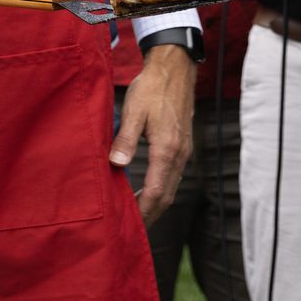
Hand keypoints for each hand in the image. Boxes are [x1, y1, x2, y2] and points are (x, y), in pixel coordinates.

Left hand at [111, 43, 193, 223]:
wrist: (175, 71)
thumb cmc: (151, 89)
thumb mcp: (134, 111)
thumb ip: (126, 139)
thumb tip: (117, 165)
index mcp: (167, 150)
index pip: (157, 191)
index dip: (144, 210)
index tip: (130, 223)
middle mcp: (180, 155)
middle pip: (167, 196)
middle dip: (151, 214)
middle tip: (133, 230)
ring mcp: (184, 151)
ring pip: (172, 187)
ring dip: (157, 204)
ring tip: (138, 216)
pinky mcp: (182, 146)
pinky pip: (173, 176)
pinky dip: (162, 190)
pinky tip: (148, 192)